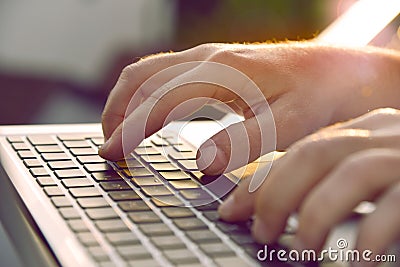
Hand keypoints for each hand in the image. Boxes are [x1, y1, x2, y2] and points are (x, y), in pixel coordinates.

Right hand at [100, 42, 399, 174]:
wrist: (340, 72)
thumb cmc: (320, 95)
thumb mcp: (290, 123)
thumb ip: (244, 142)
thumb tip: (202, 163)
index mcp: (222, 72)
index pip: (159, 100)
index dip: (130, 128)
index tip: (111, 153)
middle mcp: (209, 59)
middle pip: (142, 77)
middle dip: (117, 111)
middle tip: (107, 145)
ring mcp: (210, 58)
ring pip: (149, 71)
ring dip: (126, 99)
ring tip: (118, 130)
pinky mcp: (215, 64)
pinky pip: (165, 73)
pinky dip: (145, 94)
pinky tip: (149, 114)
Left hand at [218, 108, 399, 265]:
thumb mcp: (362, 177)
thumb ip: (325, 184)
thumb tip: (266, 208)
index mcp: (360, 132)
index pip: (297, 151)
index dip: (261, 181)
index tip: (232, 211)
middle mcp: (382, 134)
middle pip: (312, 155)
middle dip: (276, 196)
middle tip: (261, 234)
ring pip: (348, 174)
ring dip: (315, 218)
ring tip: (299, 253)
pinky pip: (396, 206)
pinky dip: (372, 236)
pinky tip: (357, 262)